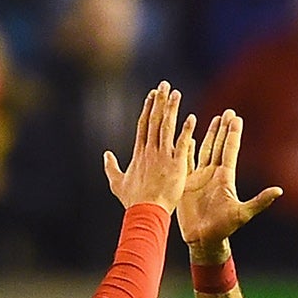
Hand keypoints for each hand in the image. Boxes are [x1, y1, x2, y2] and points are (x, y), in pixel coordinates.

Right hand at [104, 81, 195, 212]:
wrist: (146, 212)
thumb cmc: (133, 201)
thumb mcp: (117, 183)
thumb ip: (111, 167)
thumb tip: (105, 154)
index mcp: (139, 153)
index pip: (144, 124)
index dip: (148, 108)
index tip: (152, 94)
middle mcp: (150, 151)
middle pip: (155, 120)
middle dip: (160, 101)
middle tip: (165, 85)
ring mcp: (163, 157)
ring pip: (167, 128)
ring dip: (172, 109)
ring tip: (176, 93)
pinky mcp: (175, 166)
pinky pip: (181, 145)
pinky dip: (186, 131)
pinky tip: (191, 118)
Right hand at [178, 111, 281, 259]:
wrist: (204, 240)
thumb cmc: (224, 229)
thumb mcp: (243, 213)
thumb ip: (260, 201)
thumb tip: (279, 191)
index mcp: (226, 177)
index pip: (229, 149)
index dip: (232, 133)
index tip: (236, 117)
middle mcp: (213, 174)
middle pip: (218, 145)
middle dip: (223, 128)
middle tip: (228, 111)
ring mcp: (200, 178)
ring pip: (204, 150)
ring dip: (209, 134)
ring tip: (213, 118)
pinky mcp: (187, 183)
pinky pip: (186, 161)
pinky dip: (186, 148)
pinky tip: (187, 136)